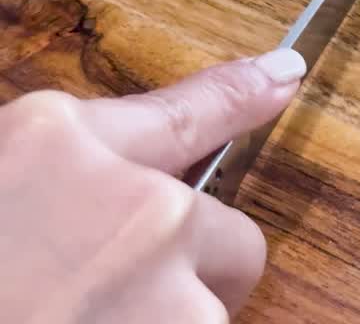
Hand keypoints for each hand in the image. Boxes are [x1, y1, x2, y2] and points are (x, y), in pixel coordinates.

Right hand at [0, 48, 306, 321]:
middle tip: (104, 301)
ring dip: (165, 323)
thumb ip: (59, 184)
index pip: (188, 110)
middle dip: (189, 273)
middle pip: (230, 237)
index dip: (242, 94)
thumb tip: (125, 187)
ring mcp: (167, 287)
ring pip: (211, 310)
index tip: (284, 77)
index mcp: (61, 145)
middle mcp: (139, 204)